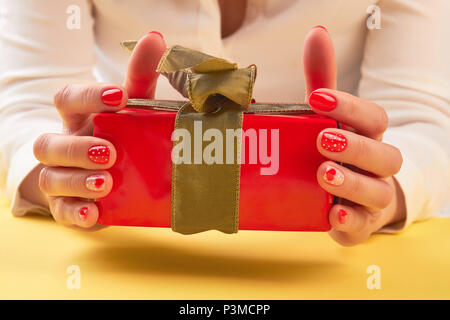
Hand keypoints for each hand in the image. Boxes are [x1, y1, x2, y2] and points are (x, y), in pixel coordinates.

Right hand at [30, 31, 165, 227]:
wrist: (113, 175)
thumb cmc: (121, 135)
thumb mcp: (133, 108)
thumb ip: (141, 78)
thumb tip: (156, 38)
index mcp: (79, 119)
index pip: (67, 99)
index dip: (88, 96)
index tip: (120, 97)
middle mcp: (65, 146)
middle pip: (49, 143)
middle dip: (77, 148)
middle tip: (110, 151)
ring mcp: (63, 177)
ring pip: (51, 177)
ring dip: (77, 179)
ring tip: (107, 182)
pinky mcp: (70, 205)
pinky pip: (62, 211)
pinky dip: (76, 212)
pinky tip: (94, 212)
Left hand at [303, 26, 404, 245]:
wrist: (354, 194)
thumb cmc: (338, 149)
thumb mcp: (329, 116)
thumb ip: (323, 79)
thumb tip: (316, 34)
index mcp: (370, 137)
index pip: (373, 118)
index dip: (350, 108)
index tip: (318, 98)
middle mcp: (377, 167)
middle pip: (383, 156)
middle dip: (355, 148)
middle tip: (323, 139)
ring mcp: (371, 198)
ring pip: (376, 192)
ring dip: (352, 183)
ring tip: (324, 174)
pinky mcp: (360, 224)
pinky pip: (361, 227)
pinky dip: (349, 221)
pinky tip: (332, 213)